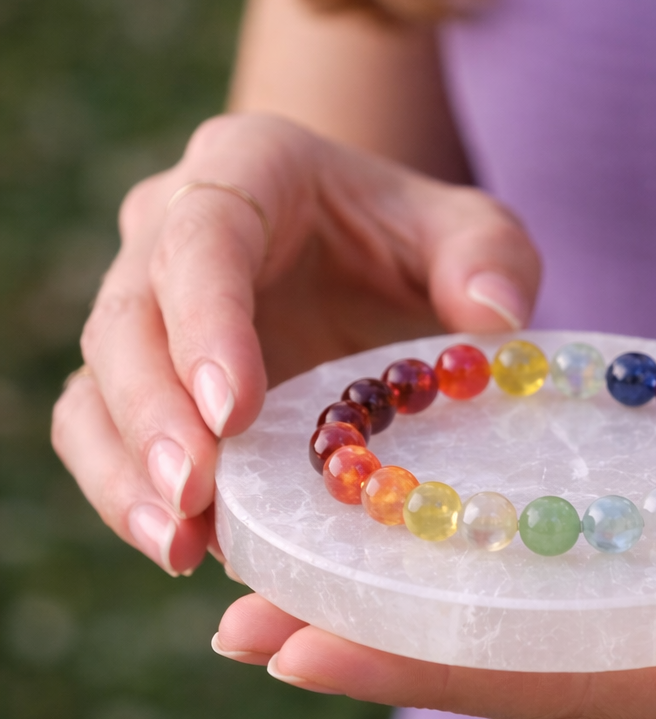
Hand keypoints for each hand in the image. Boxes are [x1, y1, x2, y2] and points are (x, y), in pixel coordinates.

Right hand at [52, 113, 540, 574]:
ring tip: (176, 545)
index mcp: (248, 169)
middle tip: (193, 495)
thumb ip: (490, 257)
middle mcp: (168, 230)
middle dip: (154, 414)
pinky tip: (179, 550)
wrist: (366, 259)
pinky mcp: (137, 381)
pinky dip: (124, 493)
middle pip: (128, 319)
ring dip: (126, 470)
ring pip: (97, 386)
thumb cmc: (414, 240)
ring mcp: (142, 309)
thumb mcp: (469, 232)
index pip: (205, 238)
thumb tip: (495, 317)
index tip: (234, 409)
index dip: (208, 323)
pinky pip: (98, 433)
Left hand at [214, 391, 655, 718]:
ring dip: (408, 615)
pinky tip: (410, 540)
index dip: (425, 674)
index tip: (301, 649)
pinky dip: (476, 568)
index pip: (557, 691)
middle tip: (242, 626)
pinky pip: (562, 585)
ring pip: (522, 635)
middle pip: (510, 675)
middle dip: (377, 654)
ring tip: (287, 591)